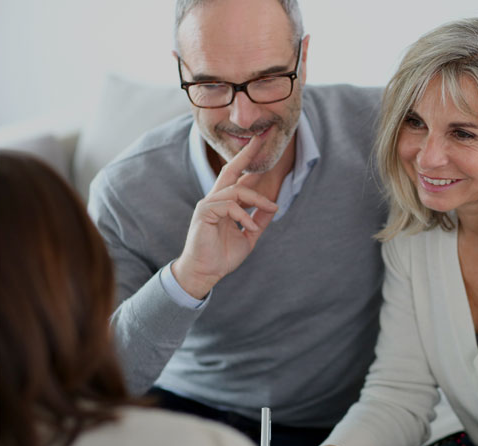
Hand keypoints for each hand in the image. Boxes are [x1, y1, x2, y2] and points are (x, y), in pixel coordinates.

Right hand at [172, 135, 278, 298]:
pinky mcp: (204, 213)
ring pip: (236, 190)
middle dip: (245, 154)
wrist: (206, 273)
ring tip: (272, 208)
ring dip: (257, 198)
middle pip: (229, 170)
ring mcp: (208, 204)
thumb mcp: (248, 236)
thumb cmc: (222, 256)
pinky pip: (229, 206)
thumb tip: (273, 207)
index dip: (247, 161)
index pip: (236, 177)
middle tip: (260, 140)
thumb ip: (258, 220)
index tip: (260, 145)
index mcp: (224, 203)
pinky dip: (244, 215)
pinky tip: (250, 227)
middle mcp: (214, 200)